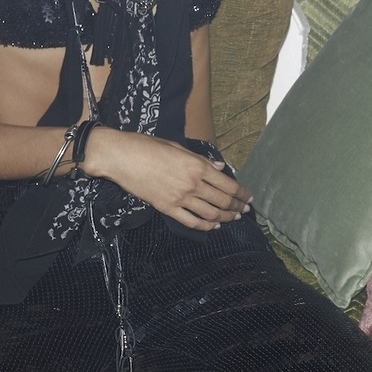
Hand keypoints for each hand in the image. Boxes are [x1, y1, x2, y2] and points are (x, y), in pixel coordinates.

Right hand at [85, 129, 251, 229]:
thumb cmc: (148, 146)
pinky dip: (205, 226)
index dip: (242, 193)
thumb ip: (201, 160)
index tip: (249, 197)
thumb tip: (219, 169)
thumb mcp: (178, 147)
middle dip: (237, 207)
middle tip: (244, 210)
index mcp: (198, 166)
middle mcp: (193, 184)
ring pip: (210, 213)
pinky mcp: (167, 208)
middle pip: (223, 201)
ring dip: (225, 217)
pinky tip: (213, 226)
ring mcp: (180, 198)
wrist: (122, 157)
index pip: (228, 184)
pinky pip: (191, 222)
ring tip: (233, 218)